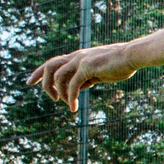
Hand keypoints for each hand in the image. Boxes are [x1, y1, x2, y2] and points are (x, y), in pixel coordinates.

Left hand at [29, 41, 144, 104]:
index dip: (40, 72)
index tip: (31, 82)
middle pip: (50, 65)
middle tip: (37, 91)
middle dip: (40, 78)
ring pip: (58, 76)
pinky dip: (71, 98)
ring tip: (66, 105)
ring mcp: (81, 61)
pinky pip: (73, 85)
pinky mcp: (87, 67)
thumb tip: (82, 85)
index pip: (54, 62)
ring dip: (58, 92)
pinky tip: (74, 108)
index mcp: (78, 57)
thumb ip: (89, 76)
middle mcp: (77, 56)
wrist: (132, 56)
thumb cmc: (121, 64)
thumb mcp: (101, 72)